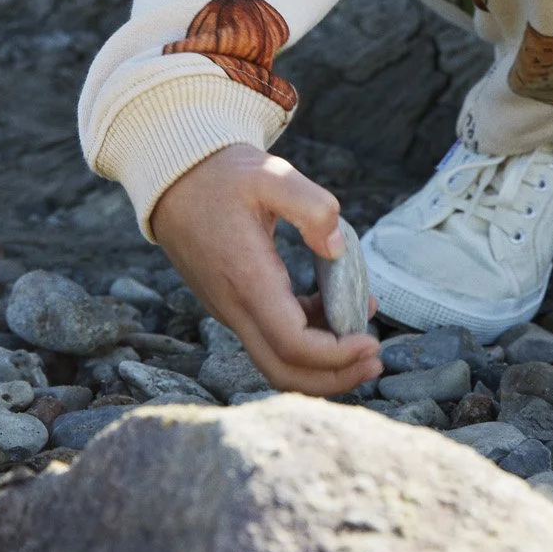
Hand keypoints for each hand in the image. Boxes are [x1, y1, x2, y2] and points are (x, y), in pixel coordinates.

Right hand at [150, 143, 382, 395]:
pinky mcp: (235, 304)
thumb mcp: (271, 174)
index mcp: (248, 280)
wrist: (176, 179)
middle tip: (376, 361)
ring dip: (322, 363)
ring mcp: (232, 310)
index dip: (336, 355)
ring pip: (277, 360)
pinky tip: (337, 311)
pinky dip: (308, 339)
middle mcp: (235, 306)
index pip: (293, 344)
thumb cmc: (224, 175)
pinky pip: (271, 338)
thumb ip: (312, 206)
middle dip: (333, 378)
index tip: (372, 343)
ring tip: (366, 339)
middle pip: (283, 370)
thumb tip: (337, 249)